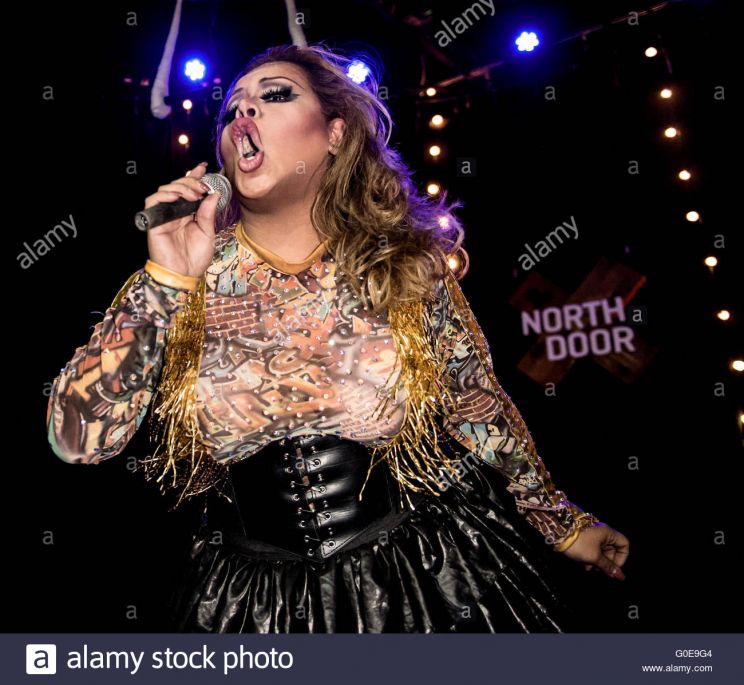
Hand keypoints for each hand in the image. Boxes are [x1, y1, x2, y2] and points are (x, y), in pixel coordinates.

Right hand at [144, 161, 219, 277]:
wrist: (184, 275)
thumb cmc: (195, 258)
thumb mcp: (208, 233)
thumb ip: (208, 213)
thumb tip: (214, 194)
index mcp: (188, 214)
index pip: (189, 190)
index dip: (194, 177)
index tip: (203, 167)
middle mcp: (175, 213)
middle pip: (177, 186)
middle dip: (190, 182)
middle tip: (202, 188)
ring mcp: (164, 216)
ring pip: (165, 190)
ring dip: (180, 187)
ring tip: (193, 194)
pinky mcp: (154, 222)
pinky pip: (153, 201)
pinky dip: (163, 195)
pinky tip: (176, 196)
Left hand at [557, 524, 629, 580]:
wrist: (556, 532)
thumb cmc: (579, 543)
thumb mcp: (594, 557)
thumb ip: (608, 567)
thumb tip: (621, 577)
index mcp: (608, 533)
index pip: (624, 544)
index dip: (622, 557)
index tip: (614, 567)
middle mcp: (602, 533)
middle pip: (612, 550)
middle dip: (606, 562)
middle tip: (598, 570)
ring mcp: (593, 536)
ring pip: (601, 552)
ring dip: (596, 562)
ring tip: (587, 567)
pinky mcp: (584, 539)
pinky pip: (592, 550)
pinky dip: (590, 558)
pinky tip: (582, 564)